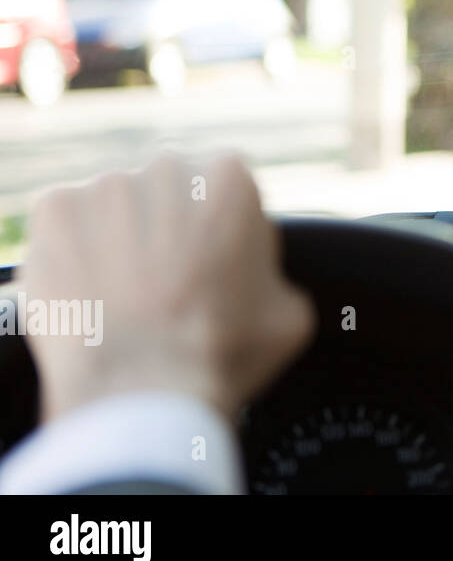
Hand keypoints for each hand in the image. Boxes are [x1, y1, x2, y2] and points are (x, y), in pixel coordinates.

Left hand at [19, 153, 315, 422]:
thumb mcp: (289, 314)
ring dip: (122, 239)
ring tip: (127, 296)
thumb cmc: (220, 354)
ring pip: (117, 207)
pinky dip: (75, 253)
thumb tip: (261, 277)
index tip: (213, 270)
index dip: (223, 234)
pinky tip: (92, 293)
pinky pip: (68, 224)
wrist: (141, 391)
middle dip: (171, 229)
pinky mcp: (55, 212)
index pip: (226, 192)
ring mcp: (106, 188)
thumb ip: (277, 273)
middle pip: (171, 192)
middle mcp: (168, 169)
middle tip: (169, 285)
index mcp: (230, 180)